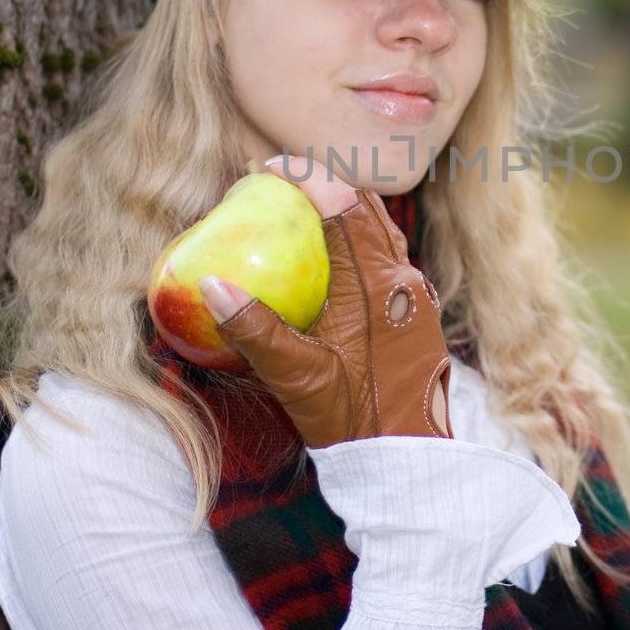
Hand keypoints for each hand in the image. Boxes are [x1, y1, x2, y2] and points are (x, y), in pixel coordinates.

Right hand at [196, 154, 452, 447]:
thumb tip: (210, 285)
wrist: (409, 460)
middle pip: (367, 203)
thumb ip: (255, 330)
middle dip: (324, 180)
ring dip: (343, 206)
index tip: (269, 168)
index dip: (306, 174)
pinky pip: (387, 253)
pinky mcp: (418, 310)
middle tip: (280, 181)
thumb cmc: (352, 420)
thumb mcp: (296, 378)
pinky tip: (329, 258)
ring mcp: (416, 292)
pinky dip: (357, 237)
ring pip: (381, 226)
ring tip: (301, 208)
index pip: (343, 202)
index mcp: (377, 282)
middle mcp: (404, 277)